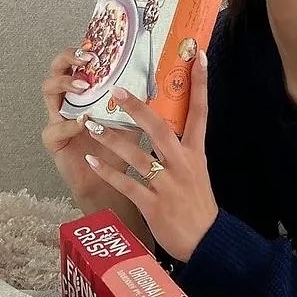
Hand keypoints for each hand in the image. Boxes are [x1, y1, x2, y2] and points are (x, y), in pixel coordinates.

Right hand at [41, 46, 131, 201]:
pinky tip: (82, 122)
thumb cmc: (124, 149)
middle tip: (86, 57)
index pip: (81, 62)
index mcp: (90, 91)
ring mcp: (58, 117)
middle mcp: (71, 100)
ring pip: (48, 91)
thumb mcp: (138, 119)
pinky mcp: (53, 140)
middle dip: (67, 59)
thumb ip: (146, 100)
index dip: (84, 49)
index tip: (97, 41)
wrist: (111, 184)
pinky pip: (54, 128)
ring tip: (83, 86)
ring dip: (65, 85)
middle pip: (57, 69)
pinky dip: (68, 124)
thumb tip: (171, 77)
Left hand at [80, 50, 218, 262]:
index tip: (199, 57)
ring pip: (137, 155)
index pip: (200, 112)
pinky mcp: (152, 204)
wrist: (207, 239)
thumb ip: (182, 149)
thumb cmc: (199, 203)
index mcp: (196, 153)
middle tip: (117, 90)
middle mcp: (182, 163)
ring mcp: (167, 184)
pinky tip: (90, 159)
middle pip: (160, 128)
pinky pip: (125, 183)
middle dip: (138, 109)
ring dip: (111, 138)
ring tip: (91, 122)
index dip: (200, 84)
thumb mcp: (198, 170)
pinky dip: (106, 171)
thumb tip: (167, 126)